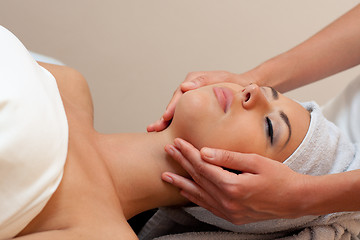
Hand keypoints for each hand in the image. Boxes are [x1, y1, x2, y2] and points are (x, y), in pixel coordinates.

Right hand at [147, 71, 251, 131]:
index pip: (179, 94)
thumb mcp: (223, 79)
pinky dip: (176, 123)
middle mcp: (190, 88)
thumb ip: (205, 80)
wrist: (248, 88)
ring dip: (166, 121)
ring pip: (177, 110)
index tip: (166, 117)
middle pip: (174, 103)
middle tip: (154, 128)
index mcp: (194, 80)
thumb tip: (184, 87)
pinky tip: (168, 133)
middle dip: (164, 117)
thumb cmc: (238, 83)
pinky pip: (184, 115)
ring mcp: (192, 98)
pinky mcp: (196, 108)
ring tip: (155, 132)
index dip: (172, 106)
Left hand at [162, 138, 311, 224]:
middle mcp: (228, 202)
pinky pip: (207, 206)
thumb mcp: (256, 162)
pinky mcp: (232, 216)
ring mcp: (229, 212)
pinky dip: (194, 197)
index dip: (189, 153)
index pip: (203, 166)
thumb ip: (228, 157)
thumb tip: (204, 152)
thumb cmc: (280, 177)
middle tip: (168, 151)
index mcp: (233, 187)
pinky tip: (185, 191)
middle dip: (181, 163)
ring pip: (199, 194)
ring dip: (182, 183)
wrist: (296, 200)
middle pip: (198, 179)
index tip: (178, 142)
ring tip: (166, 175)